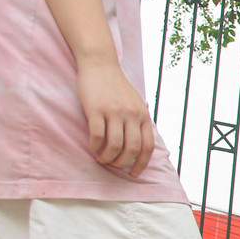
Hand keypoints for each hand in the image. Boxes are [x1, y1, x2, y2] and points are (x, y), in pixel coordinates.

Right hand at [77, 58, 154, 176]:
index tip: (133, 174)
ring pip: (115, 145)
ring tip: (101, 158)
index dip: (141, 163)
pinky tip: (92, 148)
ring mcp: (114, 112)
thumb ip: (139, 122)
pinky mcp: (96, 109)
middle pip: (132, 149)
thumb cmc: (117, 87)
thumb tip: (140, 146)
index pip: (147, 146)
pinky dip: (95, 146)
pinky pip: (97, 135)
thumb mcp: (136, 104)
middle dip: (123, 163)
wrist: (101, 64)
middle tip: (113, 165)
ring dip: (108, 157)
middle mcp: (131, 115)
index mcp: (143, 116)